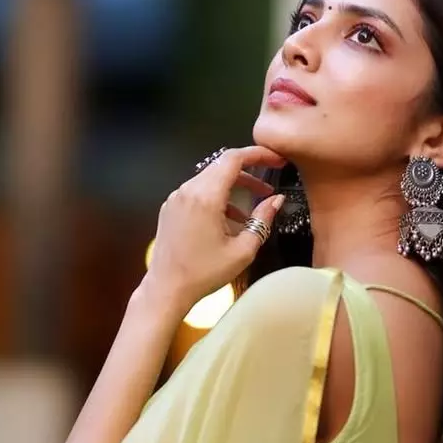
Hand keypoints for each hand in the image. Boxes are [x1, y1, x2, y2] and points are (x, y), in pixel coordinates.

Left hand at [143, 145, 285, 311]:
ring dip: (233, 187)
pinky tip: (229, 218)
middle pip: (221, 166)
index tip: (276, 160)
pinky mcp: (170, 208)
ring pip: (209, 179)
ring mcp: (176, 198)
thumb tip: (277, 200)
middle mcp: (188, 190)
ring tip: (252, 207)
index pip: (233, 159)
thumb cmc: (205, 273)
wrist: (166, 289)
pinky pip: (197, 192)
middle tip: (268, 187)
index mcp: (206, 197)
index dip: (258, 154)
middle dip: (248, 172)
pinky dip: (217, 197)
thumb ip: (262, 220)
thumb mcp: (243, 250)